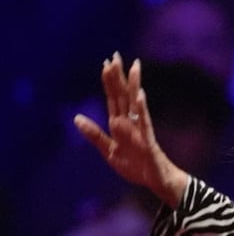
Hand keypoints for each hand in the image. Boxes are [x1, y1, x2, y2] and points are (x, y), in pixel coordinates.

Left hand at [74, 53, 187, 207]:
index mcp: (120, 124)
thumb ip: (94, 134)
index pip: (113, 97)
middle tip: (116, 56)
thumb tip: (76, 118)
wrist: (155, 180)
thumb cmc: (135, 165)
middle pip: (124, 95)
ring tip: (134, 67)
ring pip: (135, 103)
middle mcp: (131, 122)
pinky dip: (142, 108)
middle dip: (119, 76)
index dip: (109, 81)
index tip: (106, 63)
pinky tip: (140, 96)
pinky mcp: (148, 139)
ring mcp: (140, 128)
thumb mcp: (108, 151)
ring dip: (133, 85)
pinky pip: (144, 121)